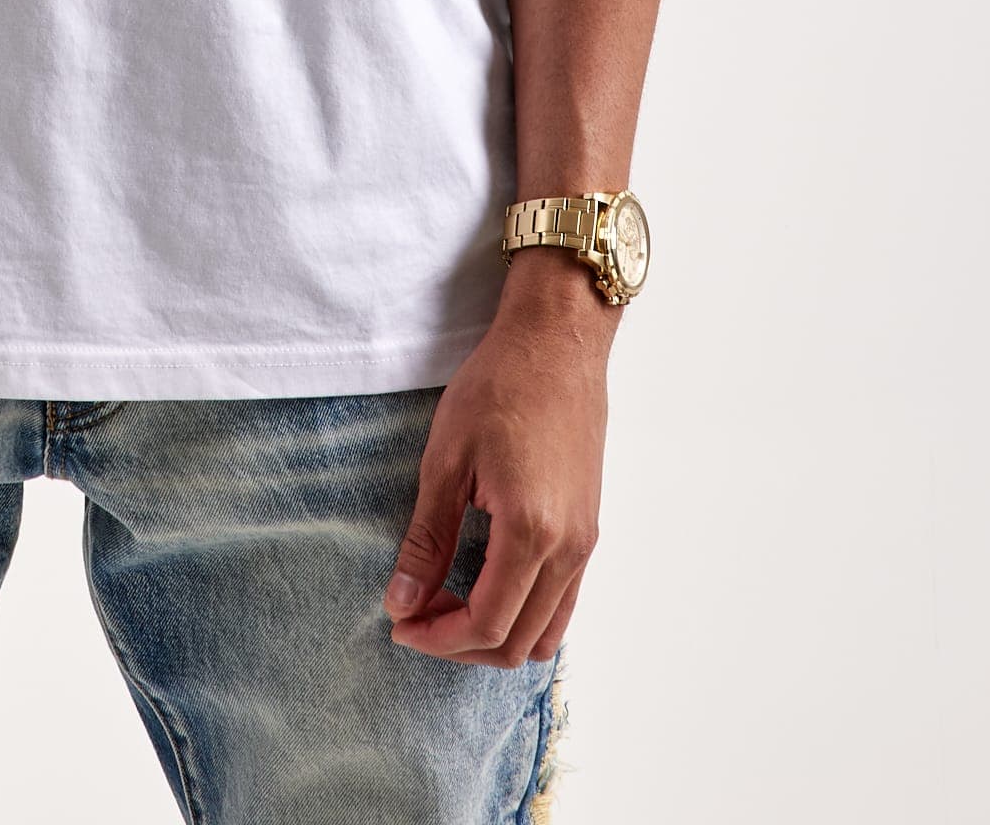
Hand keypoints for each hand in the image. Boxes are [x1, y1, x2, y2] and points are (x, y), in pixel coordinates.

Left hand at [382, 252, 612, 663]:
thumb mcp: (446, 460)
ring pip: (545, 632)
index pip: (486, 623)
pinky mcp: (589, 530)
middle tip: (416, 613)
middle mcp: (568, 549)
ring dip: (495, 634)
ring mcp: (585, 543)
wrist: (556, 344)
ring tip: (446, 604)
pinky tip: (483, 585)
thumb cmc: (499, 388)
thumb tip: (402, 602)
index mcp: (531, 532)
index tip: (400, 623)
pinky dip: (524, 614)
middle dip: (461, 644)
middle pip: (518, 642)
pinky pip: (562, 602)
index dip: (438, 638)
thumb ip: (427, 540)